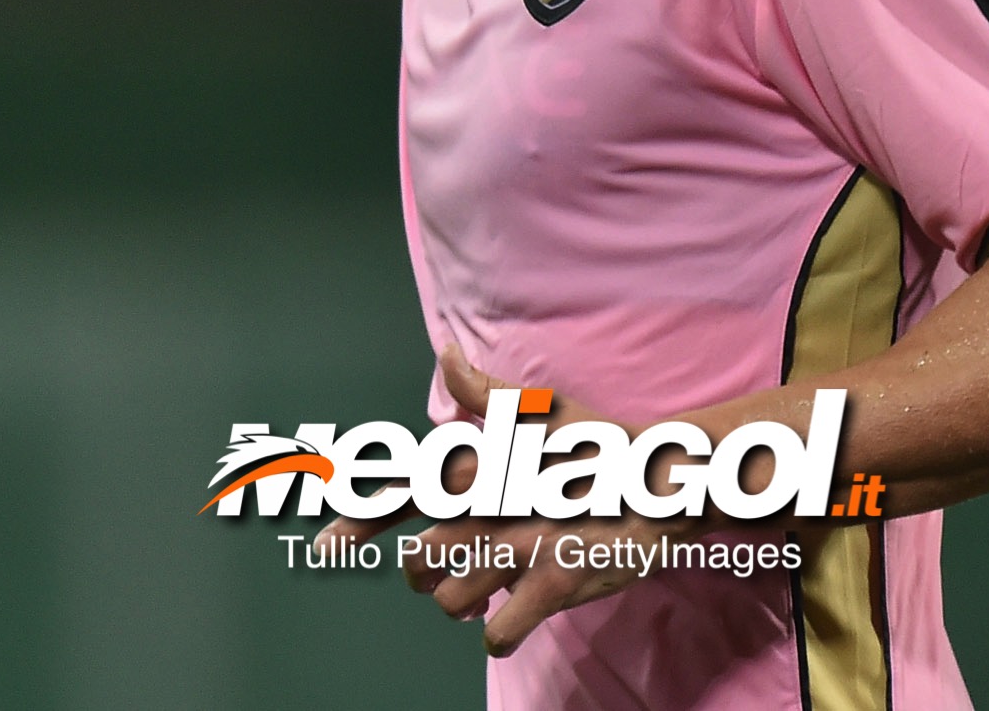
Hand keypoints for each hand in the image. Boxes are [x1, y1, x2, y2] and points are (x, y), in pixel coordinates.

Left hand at [378, 347, 691, 657]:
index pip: (404, 490)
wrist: (664, 480)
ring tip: (482, 590)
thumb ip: (483, 392)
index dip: (356, 519)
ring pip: (451, 602)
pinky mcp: (553, 583)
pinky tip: (509, 618)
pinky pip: (497, 633)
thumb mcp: (541, 408)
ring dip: (460, 604)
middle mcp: (492, 505)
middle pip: (417, 561)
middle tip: (441, 570)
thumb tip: (447, 353)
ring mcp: (521, 546)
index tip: (324, 547)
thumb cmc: (598, 444)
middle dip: (422, 573)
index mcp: (481, 463)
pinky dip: (497, 633)